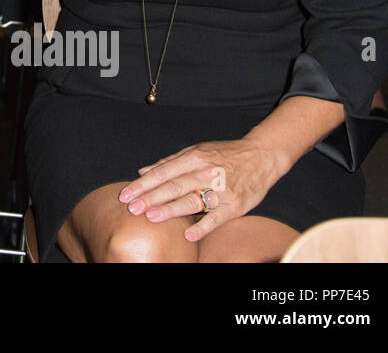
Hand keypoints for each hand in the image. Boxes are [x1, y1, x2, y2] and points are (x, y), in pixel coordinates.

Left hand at [118, 138, 284, 241]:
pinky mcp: (235, 206)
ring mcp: (221, 190)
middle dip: (150, 198)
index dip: (142, 184)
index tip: (125, 194)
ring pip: (191, 201)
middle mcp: (206, 172)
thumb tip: (143, 171)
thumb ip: (170, 162)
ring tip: (151, 217)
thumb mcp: (196, 151)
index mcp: (194, 158)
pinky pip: (216, 218)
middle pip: (173, 187)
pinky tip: (187, 235)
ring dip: (170, 210)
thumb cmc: (225, 154)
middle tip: (131, 208)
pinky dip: (202, 227)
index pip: (162, 173)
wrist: (262, 157)